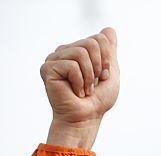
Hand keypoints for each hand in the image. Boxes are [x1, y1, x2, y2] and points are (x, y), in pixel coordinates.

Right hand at [40, 27, 118, 148]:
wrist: (87, 118)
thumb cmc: (97, 100)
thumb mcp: (110, 72)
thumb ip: (109, 51)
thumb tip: (109, 30)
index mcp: (78, 51)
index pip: (99, 39)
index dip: (107, 60)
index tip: (102, 77)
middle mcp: (64, 52)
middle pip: (92, 43)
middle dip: (99, 66)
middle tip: (93, 83)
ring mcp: (55, 59)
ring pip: (81, 52)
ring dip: (89, 76)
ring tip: (85, 89)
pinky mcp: (48, 68)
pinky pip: (72, 65)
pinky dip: (80, 81)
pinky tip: (75, 92)